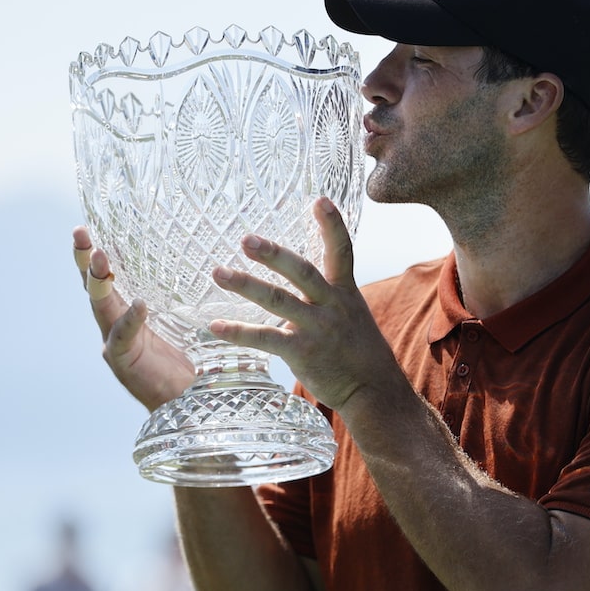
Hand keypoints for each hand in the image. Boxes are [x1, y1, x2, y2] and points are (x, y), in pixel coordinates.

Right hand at [72, 227, 194, 410]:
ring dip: (98, 281)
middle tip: (80, 233)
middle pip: (95, 287)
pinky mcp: (123, 363)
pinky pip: (121, 337)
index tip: (90, 226)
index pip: (111, 278)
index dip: (98, 254)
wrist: (193, 402)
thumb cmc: (194, 361)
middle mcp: (116, 324)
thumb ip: (191, 298)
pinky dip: (129, 320)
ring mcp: (115, 343)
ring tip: (98, 256)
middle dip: (85, 260)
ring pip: (100, 307)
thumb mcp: (191, 322)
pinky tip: (139, 305)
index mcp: (129, 312)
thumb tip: (215, 262)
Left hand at [207, 198, 402, 413]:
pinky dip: (238, 332)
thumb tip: (302, 283)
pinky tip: (215, 326)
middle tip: (246, 239)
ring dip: (245, 285)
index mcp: (344, 292)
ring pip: (277, 301)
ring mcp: (317, 328)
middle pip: (301, 271)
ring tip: (218, 272)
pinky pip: (265, 338)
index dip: (332, 225)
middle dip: (273, 254)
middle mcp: (331, 306)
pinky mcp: (302, 352)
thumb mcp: (352, 315)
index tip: (319, 200)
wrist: (374, 390)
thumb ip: (327, 296)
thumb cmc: (358, 352)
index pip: (341, 251)